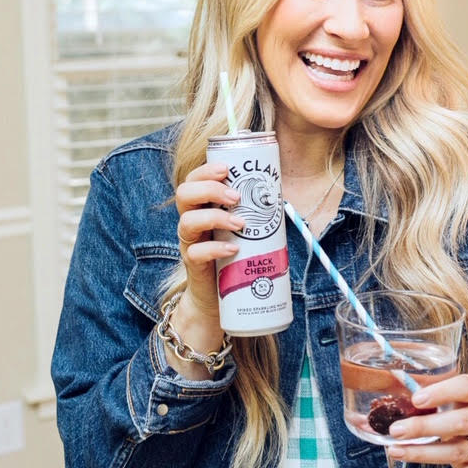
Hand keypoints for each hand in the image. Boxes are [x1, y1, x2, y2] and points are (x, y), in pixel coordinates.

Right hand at [168, 162, 242, 374]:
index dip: (205, 170)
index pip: (193, 180)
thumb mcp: (243, 230)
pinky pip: (195, 253)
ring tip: (240, 223)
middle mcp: (191, 221)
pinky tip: (232, 249)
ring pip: (187, 221)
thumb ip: (254, 212)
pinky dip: (214, 248)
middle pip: (183, 194)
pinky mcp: (192, 266)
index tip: (227, 168)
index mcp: (202, 207)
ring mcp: (189, 243)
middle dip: (209, 188)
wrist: (218, 299)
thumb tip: (283, 195)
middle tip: (235, 196)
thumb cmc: (234, 257)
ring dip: (215, 216)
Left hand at [386, 374, 467, 467]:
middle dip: (425, 427)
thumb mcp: (448, 392)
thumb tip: (386, 383)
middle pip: (460, 422)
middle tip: (396, 430)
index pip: (465, 388)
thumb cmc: (458, 407)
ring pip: (458, 450)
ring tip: (396, 451)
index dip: (442, 393)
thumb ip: (424, 388)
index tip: (416, 399)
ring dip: (425, 453)